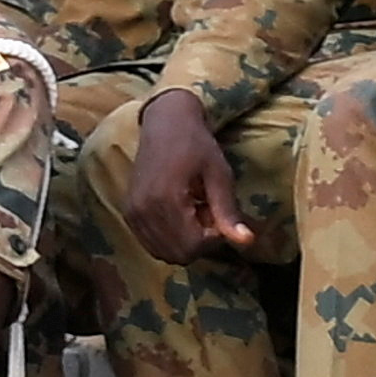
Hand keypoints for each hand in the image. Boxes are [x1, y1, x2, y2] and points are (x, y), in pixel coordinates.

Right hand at [126, 91, 256, 263]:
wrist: (165, 122)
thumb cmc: (197, 144)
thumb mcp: (219, 175)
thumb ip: (228, 212)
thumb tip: (247, 242)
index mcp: (166, 199)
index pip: (193, 246)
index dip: (213, 238)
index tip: (218, 213)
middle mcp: (143, 210)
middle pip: (178, 254)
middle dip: (199, 242)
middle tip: (206, 212)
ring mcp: (132, 213)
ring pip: (164, 252)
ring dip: (184, 240)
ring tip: (192, 212)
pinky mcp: (128, 213)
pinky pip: (151, 243)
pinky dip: (169, 237)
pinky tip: (178, 214)